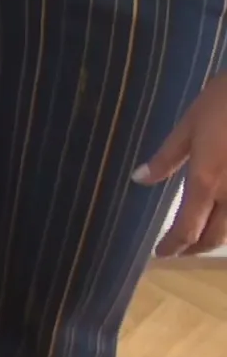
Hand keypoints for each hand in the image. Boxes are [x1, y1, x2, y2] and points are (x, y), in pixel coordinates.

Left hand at [134, 74, 226, 255]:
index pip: (187, 228)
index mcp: (207, 181)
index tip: (161, 254)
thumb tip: (139, 179)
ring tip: (202, 236)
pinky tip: (226, 215)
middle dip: (195, 248)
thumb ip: (166, 157)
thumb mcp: (190, 126)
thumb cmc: (226, 101)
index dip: (173, 245)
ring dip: (217, 237)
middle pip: (215, 237)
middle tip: (181, 250)